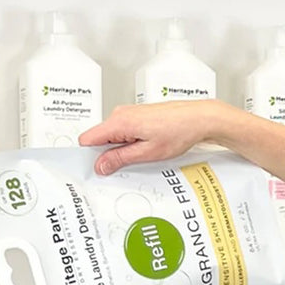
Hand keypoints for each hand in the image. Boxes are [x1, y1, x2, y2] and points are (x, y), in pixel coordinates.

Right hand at [79, 101, 238, 174]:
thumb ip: (119, 159)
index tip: (96, 170)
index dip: (89, 157)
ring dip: (120, 151)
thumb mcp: (146, 153)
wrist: (197, 119)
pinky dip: (128, 144)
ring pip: (112, 137)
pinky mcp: (136, 117)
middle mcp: (120, 114)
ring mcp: (128, 114)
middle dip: (106, 156)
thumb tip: (101, 165)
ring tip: (139, 157)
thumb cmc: (178, 131)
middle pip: (99, 139)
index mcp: (119, 122)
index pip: (87, 139)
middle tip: (123, 168)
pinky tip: (143, 150)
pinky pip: (123, 133)